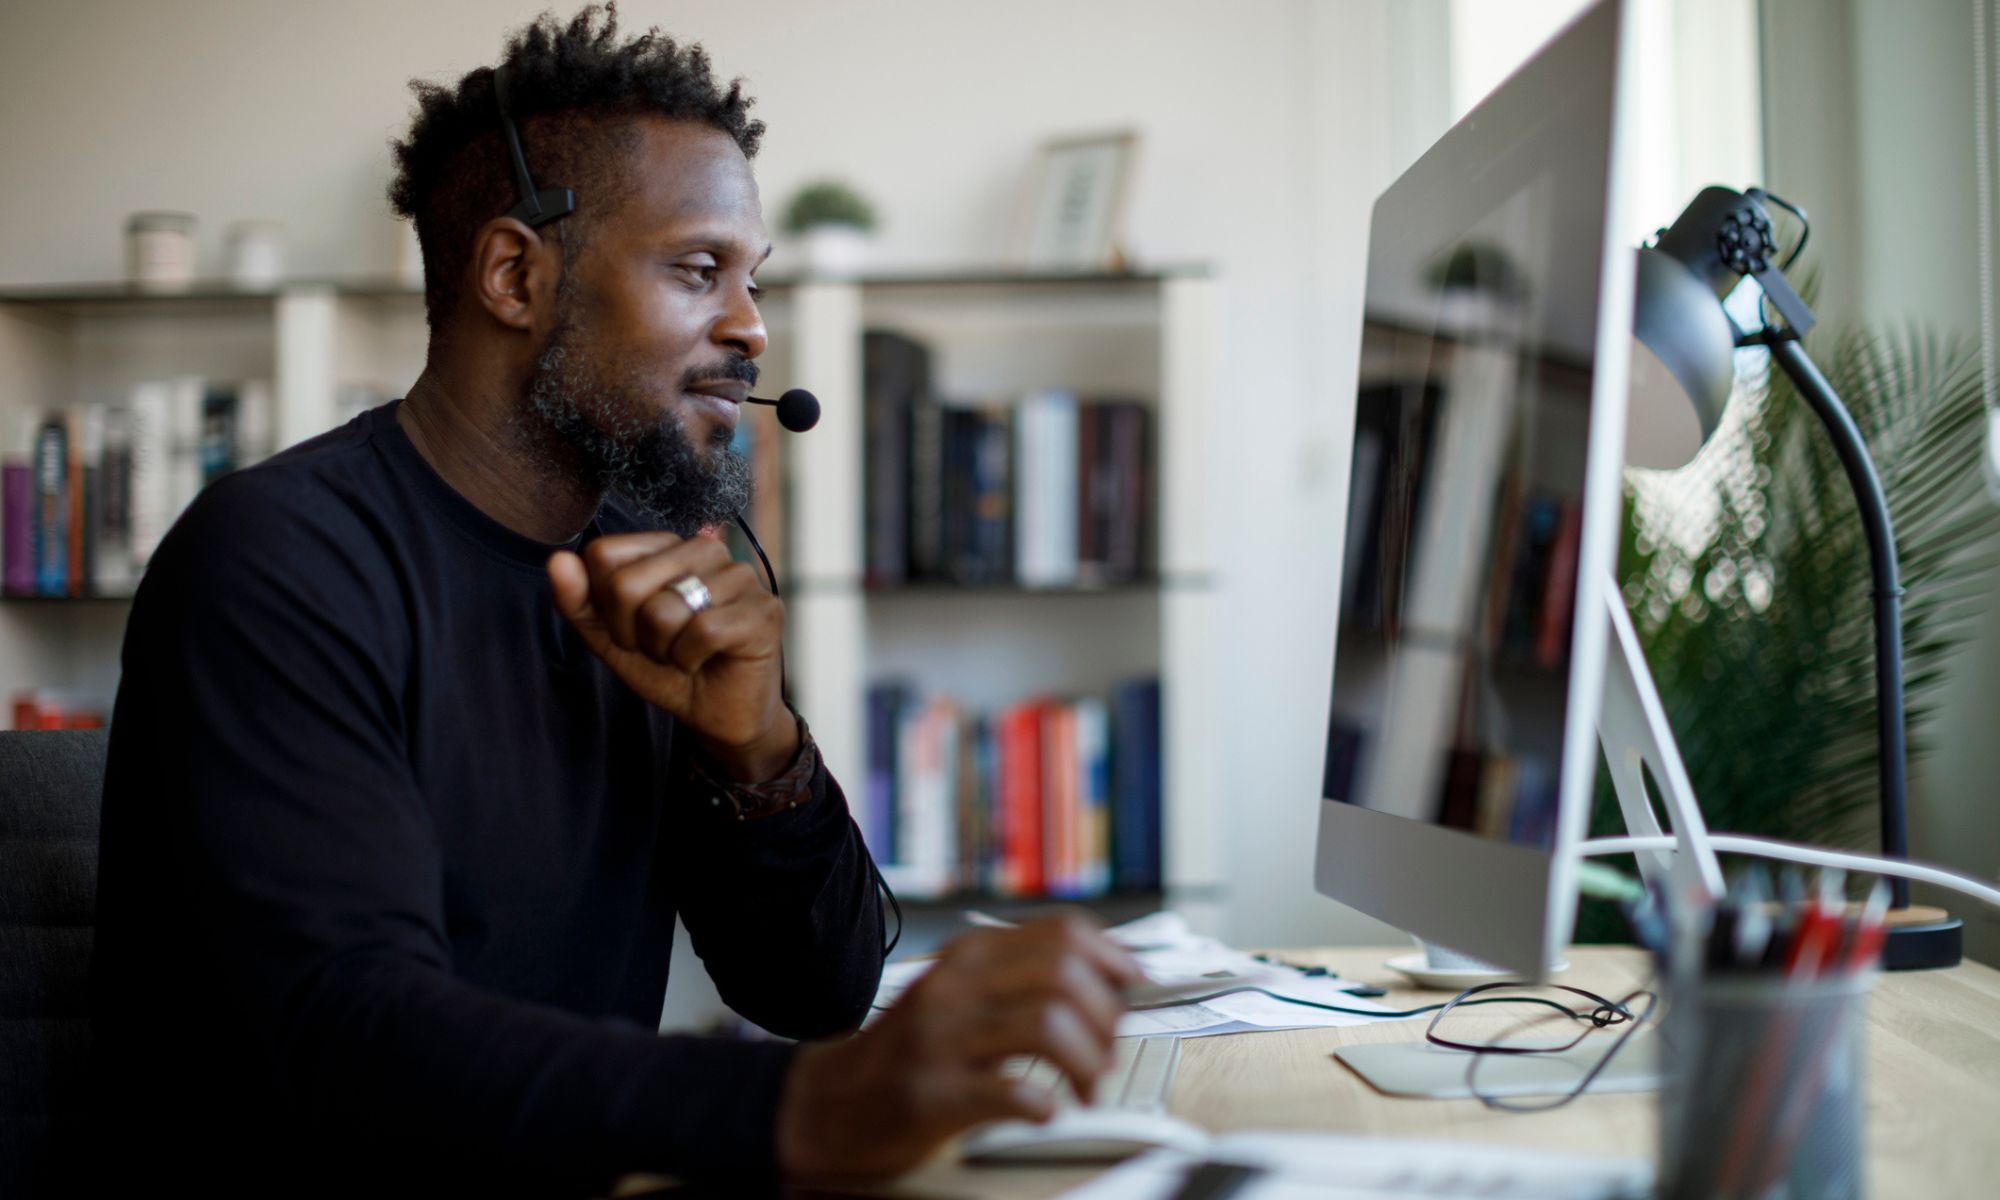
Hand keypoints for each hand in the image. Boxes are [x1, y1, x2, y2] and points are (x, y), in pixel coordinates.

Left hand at [547, 532, 794, 780]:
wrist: (718, 716)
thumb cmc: (671, 670)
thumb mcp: (613, 639)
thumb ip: (581, 602)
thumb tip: (558, 560)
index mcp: (668, 545)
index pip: (603, 555)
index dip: (606, 606)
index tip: (634, 629)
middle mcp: (707, 549)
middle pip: (628, 583)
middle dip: (634, 633)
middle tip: (662, 648)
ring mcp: (741, 577)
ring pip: (665, 610)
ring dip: (665, 649)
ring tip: (686, 654)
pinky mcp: (763, 611)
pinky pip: (702, 632)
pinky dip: (691, 659)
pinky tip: (706, 661)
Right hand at [775, 913, 1144, 1178]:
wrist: (831, 1102)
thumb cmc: (910, 1052)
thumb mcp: (961, 993)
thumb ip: (1021, 978)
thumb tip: (1112, 978)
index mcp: (969, 956)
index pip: (1064, 933)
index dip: (1113, 960)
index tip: (1132, 988)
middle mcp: (956, 987)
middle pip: (1065, 975)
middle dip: (1105, 1018)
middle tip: (1105, 1052)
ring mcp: (942, 1039)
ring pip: (1049, 1026)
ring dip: (1087, 1063)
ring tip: (1085, 1087)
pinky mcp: (933, 1094)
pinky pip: (1013, 1092)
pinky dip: (1045, 1105)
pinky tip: (1044, 1111)